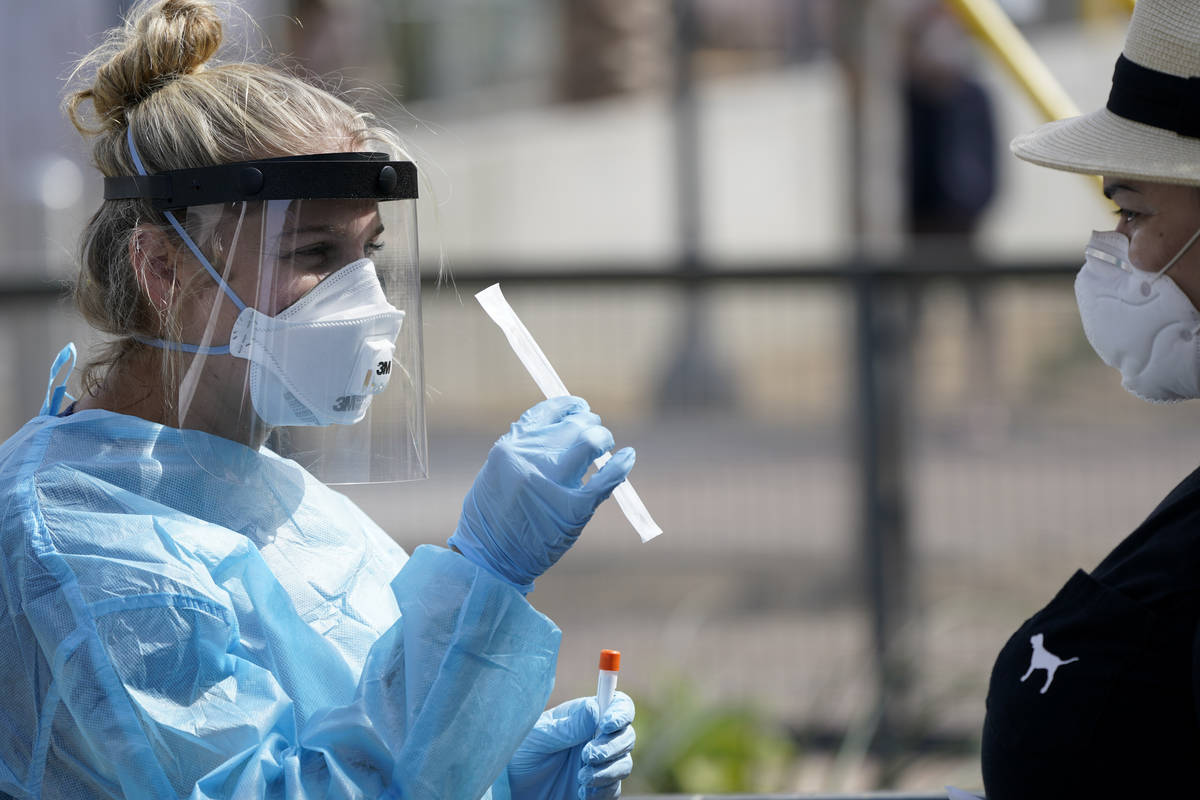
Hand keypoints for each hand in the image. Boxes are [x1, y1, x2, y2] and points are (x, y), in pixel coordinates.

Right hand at [448, 396, 634, 593]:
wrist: (489, 563)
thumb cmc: (490, 519)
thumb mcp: (495, 473)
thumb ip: (522, 449)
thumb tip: (558, 427)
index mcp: (509, 449)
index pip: (547, 412)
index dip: (568, 406)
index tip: (579, 407)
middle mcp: (530, 461)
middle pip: (573, 425)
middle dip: (588, 424)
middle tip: (594, 432)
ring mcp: (552, 485)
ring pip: (590, 442)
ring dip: (602, 438)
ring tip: (603, 443)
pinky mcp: (573, 510)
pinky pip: (605, 479)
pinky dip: (620, 465)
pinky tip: (628, 457)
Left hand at [507, 693, 635, 799]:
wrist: (512, 787)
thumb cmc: (521, 753)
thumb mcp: (538, 736)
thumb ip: (567, 726)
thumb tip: (596, 710)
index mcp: (585, 716)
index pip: (618, 705)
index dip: (620, 713)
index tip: (607, 725)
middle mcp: (596, 737)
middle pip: (626, 736)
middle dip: (612, 746)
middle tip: (586, 756)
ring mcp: (600, 763)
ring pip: (624, 764)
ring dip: (607, 771)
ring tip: (580, 778)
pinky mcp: (598, 788)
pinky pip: (614, 789)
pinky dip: (602, 791)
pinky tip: (582, 792)